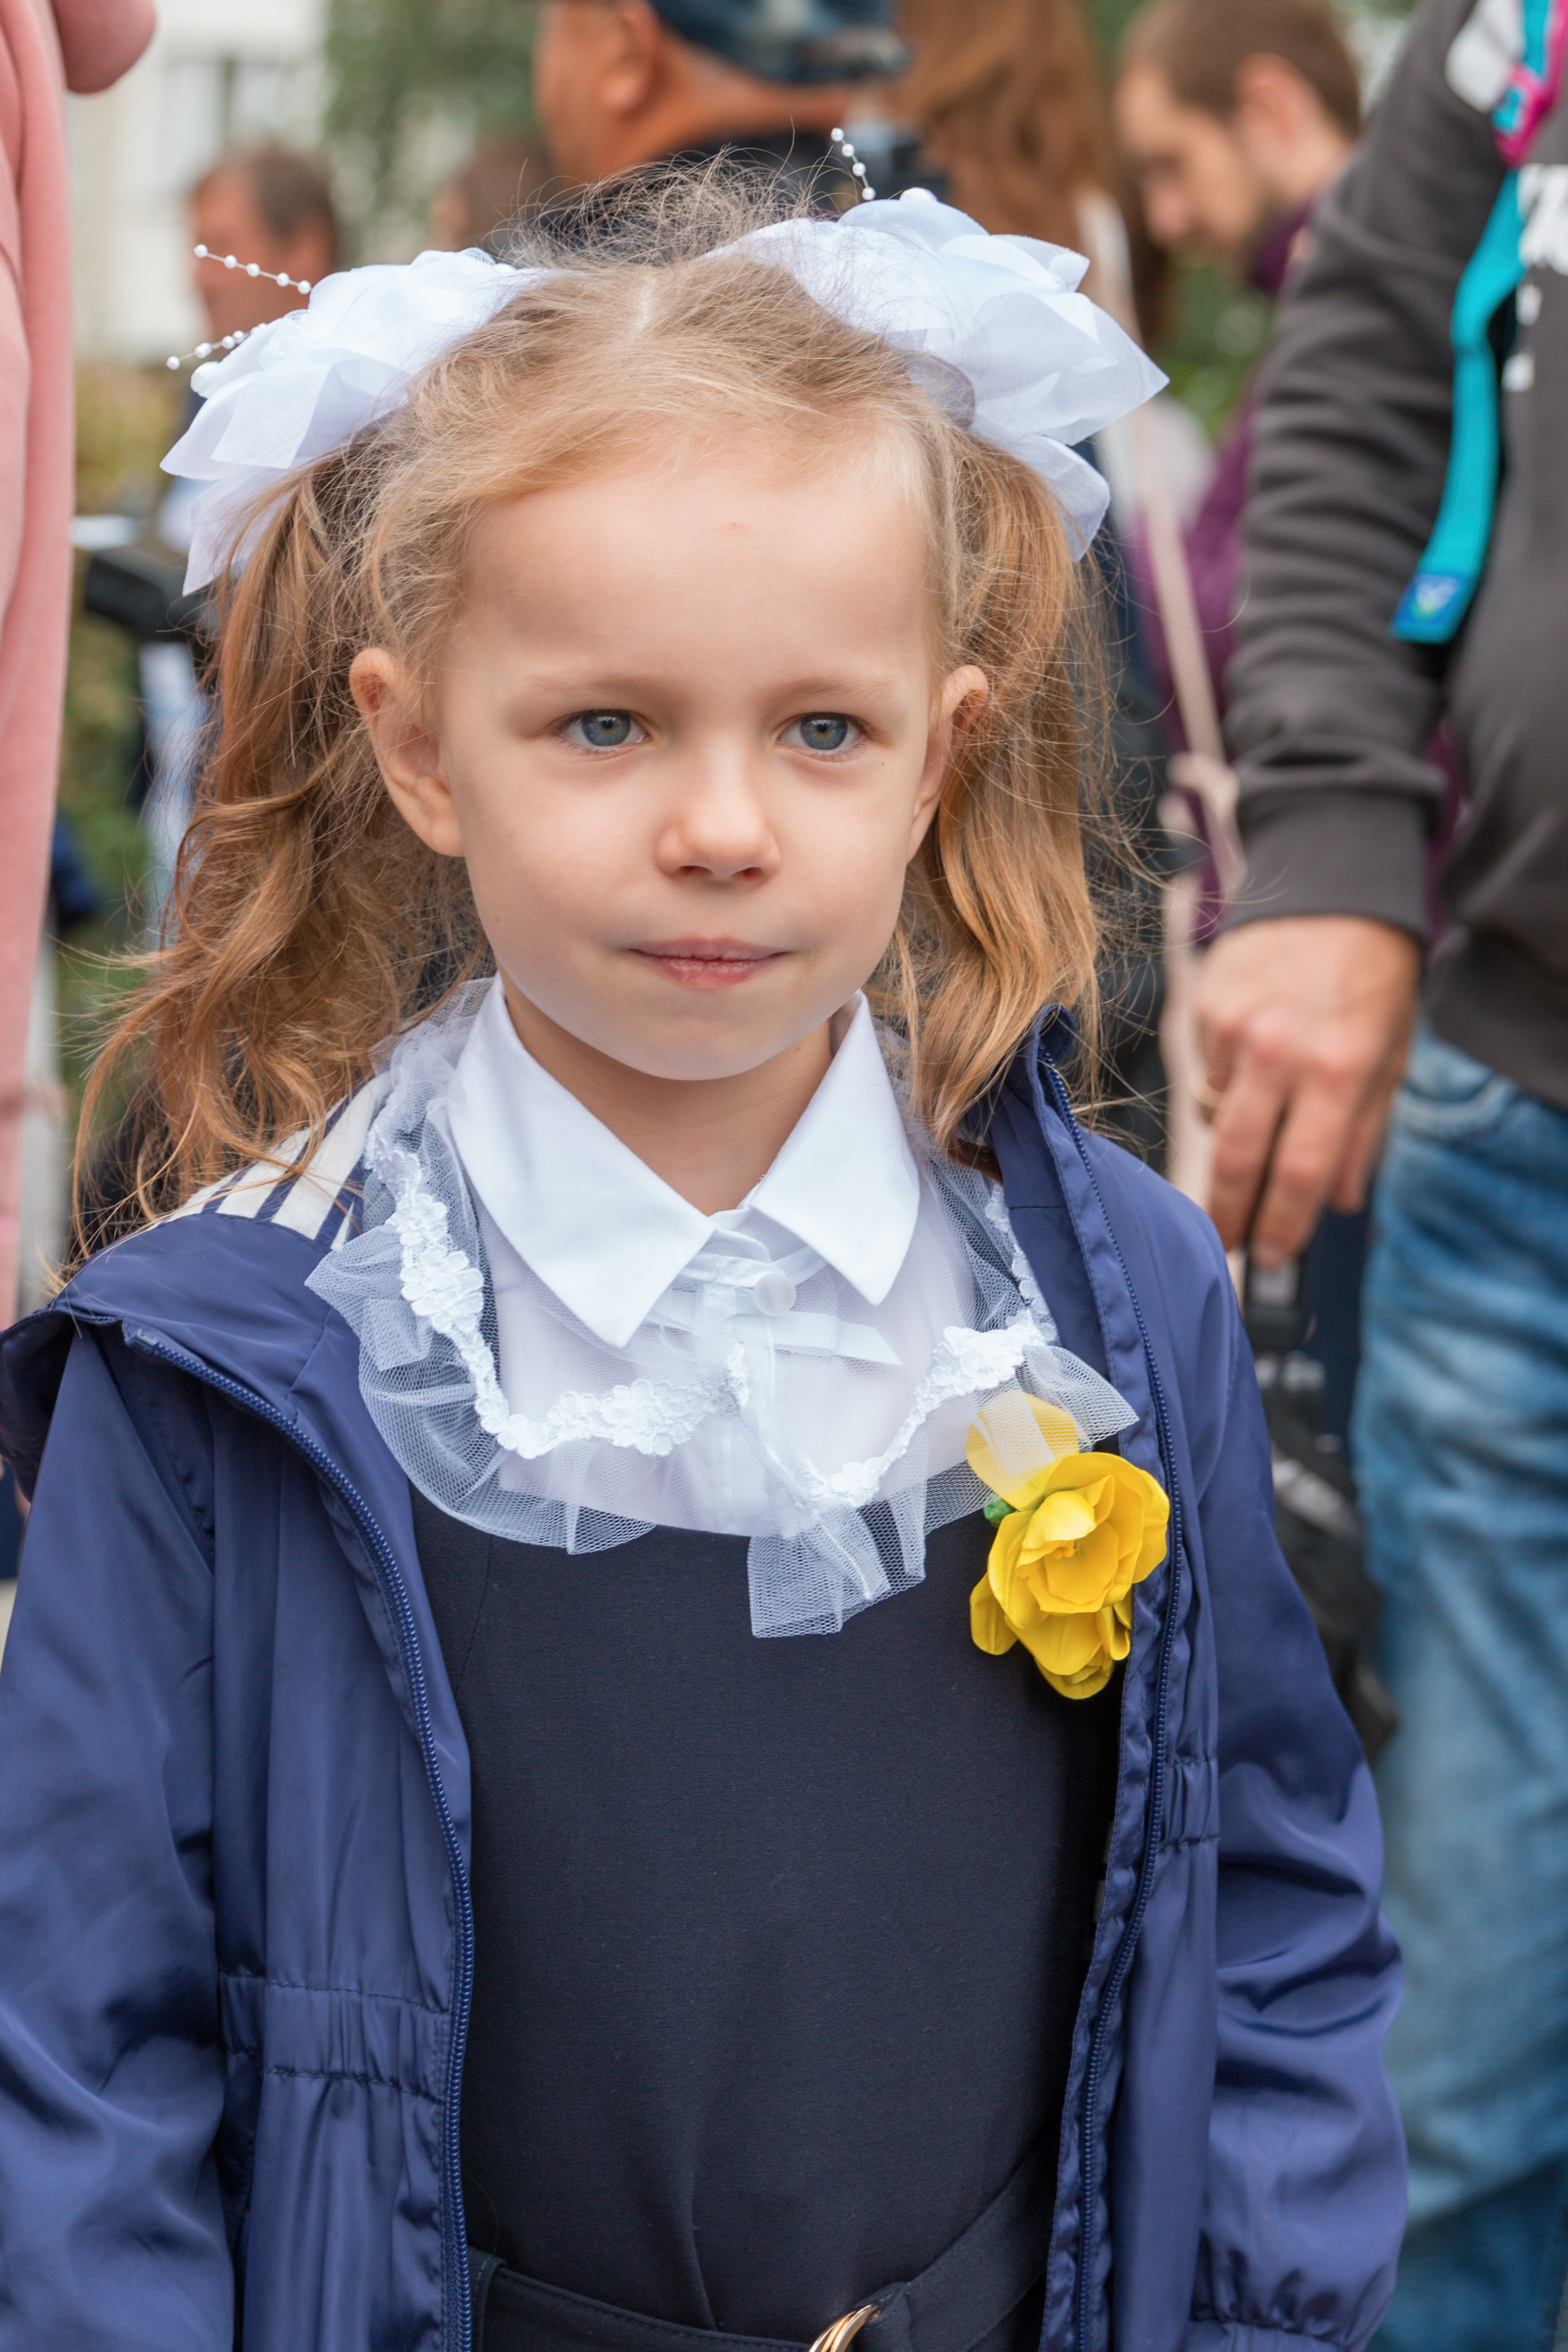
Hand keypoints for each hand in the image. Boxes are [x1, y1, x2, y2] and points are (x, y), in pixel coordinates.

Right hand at [1194, 916, 1420, 1261]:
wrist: (1329, 890)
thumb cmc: (1369, 979)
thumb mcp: (1390, 1057)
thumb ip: (1363, 1134)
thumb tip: (1339, 1202)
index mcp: (1338, 1068)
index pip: (1302, 1172)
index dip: (1283, 1225)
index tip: (1270, 1256)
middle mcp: (1279, 1051)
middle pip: (1240, 1158)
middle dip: (1229, 1212)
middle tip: (1224, 1243)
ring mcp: (1233, 1028)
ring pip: (1215, 1117)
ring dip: (1234, 1137)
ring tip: (1261, 1119)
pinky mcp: (1202, 1007)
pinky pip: (1207, 1073)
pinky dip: (1226, 1084)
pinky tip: (1253, 1057)